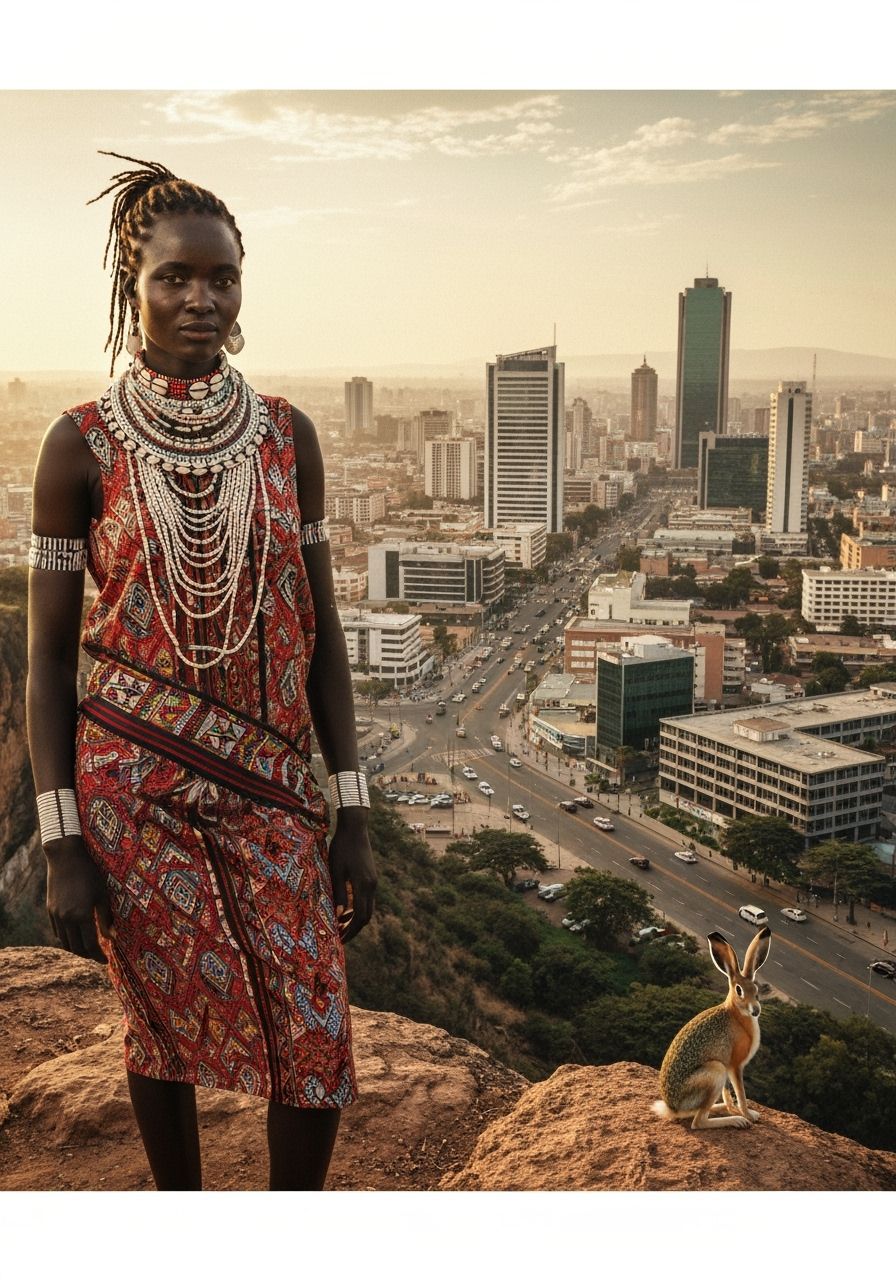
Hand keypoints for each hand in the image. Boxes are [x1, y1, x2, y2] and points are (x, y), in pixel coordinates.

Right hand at [45, 836, 114, 964]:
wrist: (66, 857)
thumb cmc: (90, 874)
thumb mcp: (103, 895)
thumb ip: (106, 918)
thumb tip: (113, 937)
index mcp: (82, 915)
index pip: (90, 945)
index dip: (99, 956)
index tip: (106, 960)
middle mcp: (66, 918)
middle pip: (76, 948)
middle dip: (88, 955)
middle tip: (98, 956)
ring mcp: (56, 915)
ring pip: (65, 942)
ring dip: (76, 948)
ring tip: (88, 948)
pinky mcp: (50, 910)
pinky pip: (57, 932)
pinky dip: (67, 939)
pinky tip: (75, 936)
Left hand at [327, 819, 376, 943]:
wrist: (355, 828)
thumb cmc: (341, 848)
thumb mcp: (336, 871)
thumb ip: (338, 894)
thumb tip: (338, 916)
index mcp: (363, 885)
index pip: (360, 917)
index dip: (350, 931)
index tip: (339, 940)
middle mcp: (372, 885)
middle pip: (366, 915)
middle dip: (354, 929)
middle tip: (340, 937)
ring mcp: (373, 881)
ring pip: (368, 907)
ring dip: (356, 919)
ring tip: (341, 926)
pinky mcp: (371, 876)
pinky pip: (367, 898)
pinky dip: (358, 908)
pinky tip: (346, 910)